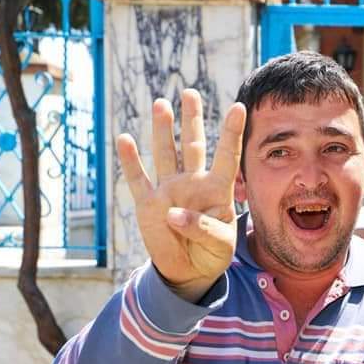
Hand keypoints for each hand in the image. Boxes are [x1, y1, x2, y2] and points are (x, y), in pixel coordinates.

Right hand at [116, 89, 246, 301]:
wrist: (190, 271)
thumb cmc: (213, 253)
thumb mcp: (219, 245)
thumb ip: (202, 228)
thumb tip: (173, 213)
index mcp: (217, 189)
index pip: (227, 156)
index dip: (232, 133)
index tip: (239, 107)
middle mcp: (193, 183)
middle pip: (193, 145)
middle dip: (191, 119)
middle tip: (190, 92)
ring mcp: (169, 190)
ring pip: (166, 154)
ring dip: (163, 130)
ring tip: (161, 104)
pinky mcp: (148, 204)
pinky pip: (137, 179)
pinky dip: (130, 160)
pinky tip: (125, 138)